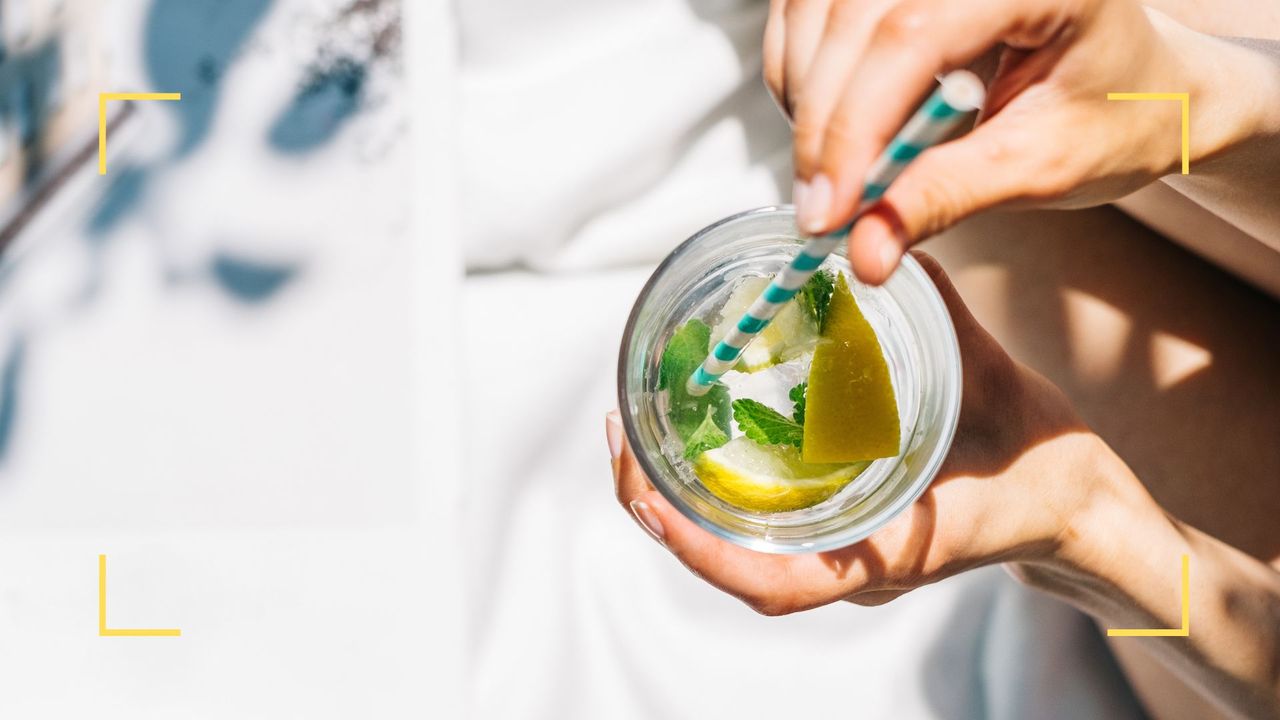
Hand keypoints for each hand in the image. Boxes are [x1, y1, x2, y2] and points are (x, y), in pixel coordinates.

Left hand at [607, 253, 1147, 615]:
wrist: (1072, 501)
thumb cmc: (1039, 464)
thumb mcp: (991, 390)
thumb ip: (934, 321)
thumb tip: (874, 248)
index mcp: (885, 554)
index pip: (772, 584)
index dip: (700, 550)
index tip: (648, 499)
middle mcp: (850, 567)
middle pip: (731, 564)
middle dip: (661, 508)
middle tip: (621, 432)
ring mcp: (844, 557)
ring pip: (737, 549)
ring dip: (675, 498)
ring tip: (635, 431)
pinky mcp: (845, 535)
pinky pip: (761, 527)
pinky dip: (713, 487)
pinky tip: (693, 434)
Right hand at [764, 0, 1275, 283]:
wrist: (1142, 85)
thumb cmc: (1117, 116)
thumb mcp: (1043, 167)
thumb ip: (947, 200)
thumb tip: (863, 252)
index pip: (913, 34)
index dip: (856, 125)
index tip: (831, 211)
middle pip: (855, 20)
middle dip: (823, 125)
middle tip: (821, 215)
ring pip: (817, 9)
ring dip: (804, 98)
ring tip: (831, 175)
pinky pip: (810, 11)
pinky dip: (800, 74)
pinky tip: (826, 129)